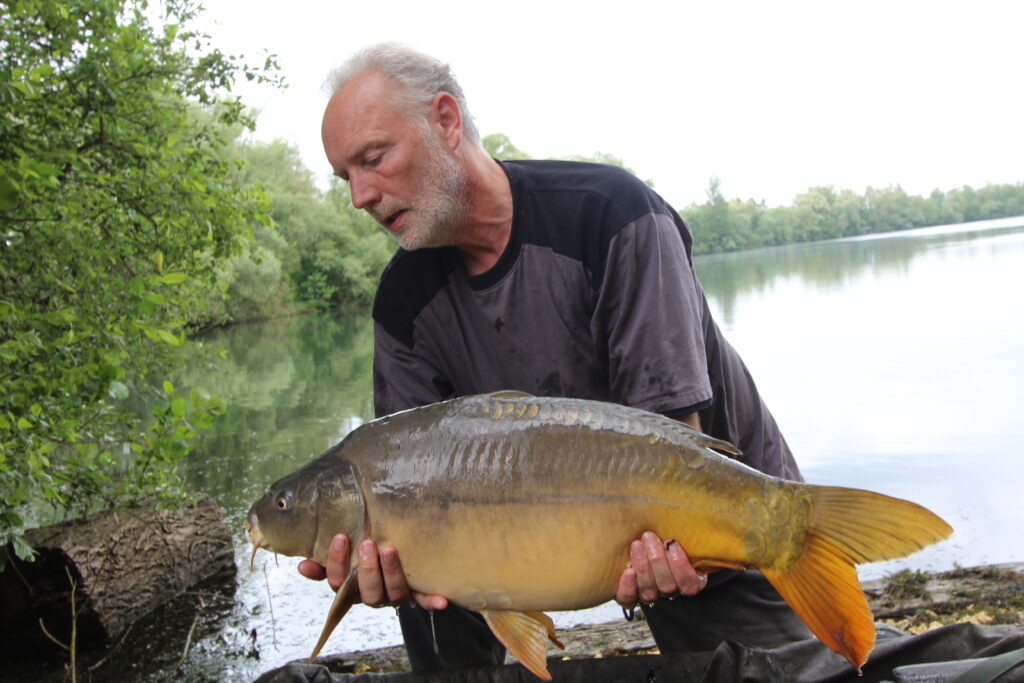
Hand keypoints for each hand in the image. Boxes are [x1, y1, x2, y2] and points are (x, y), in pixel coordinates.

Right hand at [297, 534, 447, 609]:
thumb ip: (323, 559)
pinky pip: (425, 600)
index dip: (336, 563)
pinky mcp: (418, 594)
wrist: (398, 553)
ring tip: (390, 549)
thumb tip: (302, 564)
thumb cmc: (365, 551)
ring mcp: (396, 595)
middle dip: (367, 569)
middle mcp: (374, 594)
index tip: (340, 537)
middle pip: (368, 592)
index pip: (338, 582)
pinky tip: (442, 600)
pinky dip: (432, 601)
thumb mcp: (344, 554)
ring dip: (391, 573)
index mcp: (352, 587)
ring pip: (394, 593)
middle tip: (367, 543)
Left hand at [615, 531, 706, 607]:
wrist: (637, 541)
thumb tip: (694, 505)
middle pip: (667, 586)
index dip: (681, 566)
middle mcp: (667, 589)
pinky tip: (627, 571)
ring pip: (650, 591)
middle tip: (650, 537)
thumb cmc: (658, 536)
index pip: (690, 584)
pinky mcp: (629, 596)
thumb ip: (678, 533)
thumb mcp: (672, 534)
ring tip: (637, 544)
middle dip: (658, 560)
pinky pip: (629, 599)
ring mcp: (648, 594)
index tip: (672, 543)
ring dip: (643, 566)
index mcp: (685, 579)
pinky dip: (628, 587)